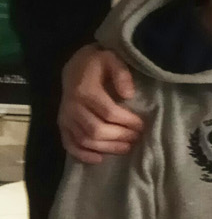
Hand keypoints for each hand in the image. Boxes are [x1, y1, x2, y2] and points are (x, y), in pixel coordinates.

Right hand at [59, 45, 143, 162]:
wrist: (74, 67)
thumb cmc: (97, 63)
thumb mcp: (111, 59)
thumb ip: (121, 74)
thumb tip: (128, 95)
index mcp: (85, 90)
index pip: (109, 112)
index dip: (127, 122)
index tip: (141, 125)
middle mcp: (72, 107)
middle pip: (97, 130)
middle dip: (120, 137)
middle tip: (136, 138)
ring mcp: (65, 118)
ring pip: (85, 140)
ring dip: (107, 148)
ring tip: (126, 147)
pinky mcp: (62, 125)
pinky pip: (69, 144)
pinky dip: (83, 155)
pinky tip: (99, 159)